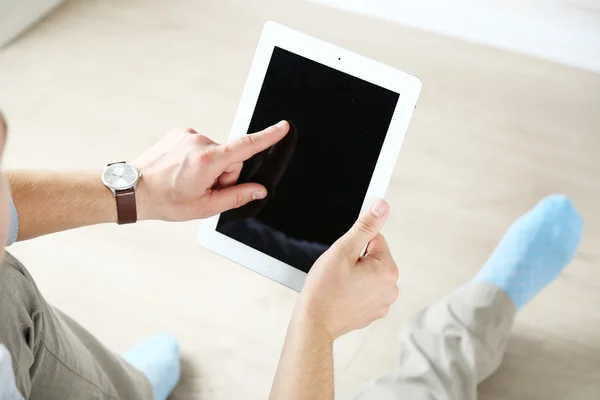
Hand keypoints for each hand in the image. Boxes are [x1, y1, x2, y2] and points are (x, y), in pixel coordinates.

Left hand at [132, 121, 288, 220]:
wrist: (132, 190)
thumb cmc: (166, 201)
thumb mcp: (204, 206)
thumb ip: (236, 197)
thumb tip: (258, 190)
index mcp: (207, 161)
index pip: (245, 147)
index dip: (267, 137)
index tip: (283, 127)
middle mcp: (199, 142)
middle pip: (230, 158)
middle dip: (223, 175)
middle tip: (203, 189)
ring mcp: (188, 135)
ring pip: (216, 153)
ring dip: (210, 167)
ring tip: (188, 181)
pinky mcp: (181, 133)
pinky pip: (201, 146)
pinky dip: (197, 158)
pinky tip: (182, 170)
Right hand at [295, 200, 398, 339]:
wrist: (314, 323)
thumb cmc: (325, 289)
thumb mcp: (343, 250)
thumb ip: (365, 226)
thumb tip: (383, 206)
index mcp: (388, 269)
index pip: (375, 239)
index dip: (354, 245)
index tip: (342, 259)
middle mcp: (392, 287)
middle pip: (374, 257)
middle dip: (357, 260)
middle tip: (338, 273)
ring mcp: (384, 303)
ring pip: (370, 274)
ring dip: (356, 275)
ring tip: (339, 286)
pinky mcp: (374, 313)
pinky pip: (367, 291)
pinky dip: (355, 291)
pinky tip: (341, 296)